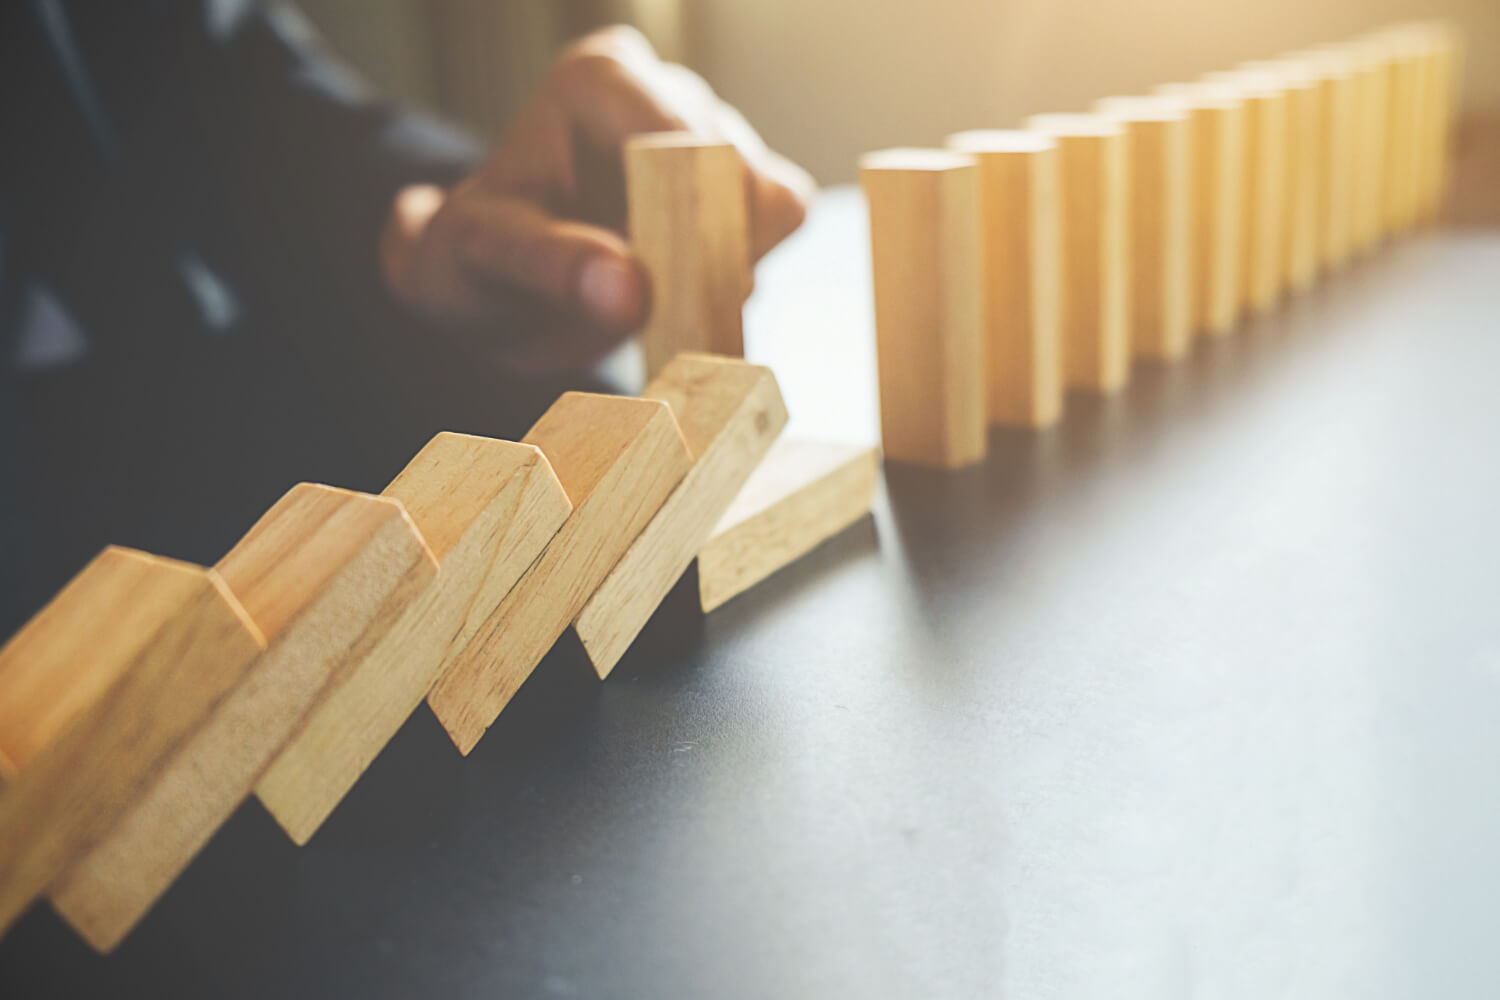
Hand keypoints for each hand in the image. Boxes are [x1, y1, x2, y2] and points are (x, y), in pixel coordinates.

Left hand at [379, 26, 814, 374]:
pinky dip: (746, 268)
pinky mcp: (743, 177)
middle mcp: (663, 90)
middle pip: (737, 170)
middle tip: (658, 313)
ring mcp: (710, 130)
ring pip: (773, 198)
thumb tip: (628, 291)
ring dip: (729, 264)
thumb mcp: (481, 259)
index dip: (689, 217)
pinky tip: (688, 288)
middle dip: (708, 253)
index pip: (680, 137)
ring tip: (661, 300)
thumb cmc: (478, 257)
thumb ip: (550, 266)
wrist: (499, 287)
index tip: (667, 287)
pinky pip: (785, 222)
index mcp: (598, 80)